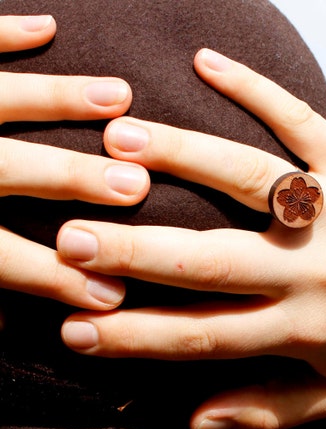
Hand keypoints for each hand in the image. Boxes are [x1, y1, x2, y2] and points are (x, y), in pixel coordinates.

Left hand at [0, 15, 149, 308]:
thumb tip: (35, 321)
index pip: (0, 257)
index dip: (54, 279)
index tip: (113, 297)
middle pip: (7, 169)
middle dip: (72, 178)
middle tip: (133, 188)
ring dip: (57, 98)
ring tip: (117, 97)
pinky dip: (2, 33)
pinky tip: (46, 26)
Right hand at [55, 49, 325, 428]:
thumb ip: (269, 410)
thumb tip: (194, 422)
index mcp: (305, 329)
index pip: (205, 335)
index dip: (137, 337)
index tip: (77, 330)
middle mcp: (317, 270)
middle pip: (212, 260)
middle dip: (135, 252)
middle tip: (69, 241)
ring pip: (248, 178)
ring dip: (181, 156)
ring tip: (119, 139)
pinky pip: (302, 121)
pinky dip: (255, 90)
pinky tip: (205, 63)